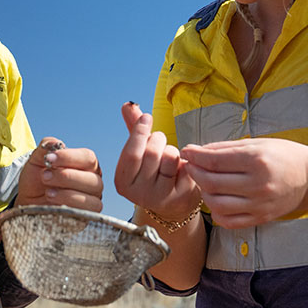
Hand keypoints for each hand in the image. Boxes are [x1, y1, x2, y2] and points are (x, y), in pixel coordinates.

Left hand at [15, 137, 103, 211]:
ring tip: (48, 191)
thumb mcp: (37, 159)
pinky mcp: (86, 217)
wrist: (28, 201)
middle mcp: (93, 182)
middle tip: (45, 176)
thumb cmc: (36, 178)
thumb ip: (46, 147)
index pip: (88, 158)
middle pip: (93, 179)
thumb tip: (56, 144)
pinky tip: (52, 201)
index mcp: (86, 164)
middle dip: (66, 177)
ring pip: (92, 198)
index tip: (49, 158)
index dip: (70, 157)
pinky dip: (69, 206)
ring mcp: (92, 200)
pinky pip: (87, 213)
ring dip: (67, 193)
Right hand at [114, 102, 199, 218]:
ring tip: (170, 156)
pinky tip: (181, 168)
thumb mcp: (141, 152)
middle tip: (160, 140)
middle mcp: (138, 193)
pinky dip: (184, 160)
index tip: (147, 117)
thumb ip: (134, 129)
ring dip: (172, 149)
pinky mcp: (178, 198)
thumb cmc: (154, 172)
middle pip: (151, 153)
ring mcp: (159, 198)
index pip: (131, 153)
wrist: (173, 202)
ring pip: (169, 158)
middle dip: (158, 139)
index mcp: (123, 182)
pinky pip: (185, 167)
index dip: (139, 132)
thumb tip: (127, 105)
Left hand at [182, 138, 307, 227]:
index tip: (186, 151)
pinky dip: (216, 211)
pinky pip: (229, 221)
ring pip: (216, 203)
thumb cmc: (284, 155)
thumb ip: (225, 148)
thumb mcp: (257, 143)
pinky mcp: (261, 218)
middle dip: (195, 172)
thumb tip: (196, 151)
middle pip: (211, 182)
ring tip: (204, 182)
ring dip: (204, 192)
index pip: (214, 161)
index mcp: (257, 160)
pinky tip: (216, 199)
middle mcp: (257, 184)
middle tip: (191, 165)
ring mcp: (259, 204)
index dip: (195, 156)